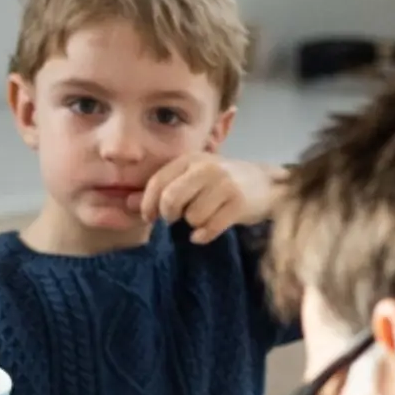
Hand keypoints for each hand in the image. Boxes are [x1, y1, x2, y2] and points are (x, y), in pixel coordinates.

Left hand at [142, 156, 277, 244]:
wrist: (266, 184)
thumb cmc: (221, 183)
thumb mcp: (191, 178)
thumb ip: (162, 189)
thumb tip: (128, 203)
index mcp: (191, 159)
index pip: (158, 182)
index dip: (148, 204)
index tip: (148, 218)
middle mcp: (206, 168)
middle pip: (171, 200)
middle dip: (170, 215)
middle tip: (177, 218)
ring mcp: (224, 185)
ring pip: (192, 217)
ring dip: (193, 224)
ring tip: (203, 217)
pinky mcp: (238, 203)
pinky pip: (210, 228)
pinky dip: (204, 235)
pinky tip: (205, 232)